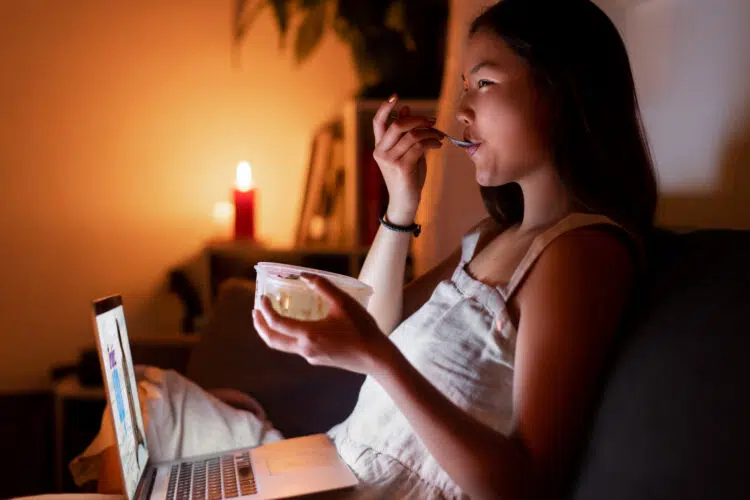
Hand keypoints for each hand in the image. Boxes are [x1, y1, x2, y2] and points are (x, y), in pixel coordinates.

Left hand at [252, 273, 397, 374]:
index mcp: (308, 334)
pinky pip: (297, 347)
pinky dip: (289, 335)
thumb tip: (305, 277)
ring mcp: (311, 356)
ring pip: (283, 345)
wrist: (376, 357)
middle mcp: (305, 348)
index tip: (262, 298)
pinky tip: (297, 325)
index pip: (276, 323)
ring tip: (271, 317)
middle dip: (260, 326)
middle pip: (272, 340)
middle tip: (256, 311)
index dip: (266, 310)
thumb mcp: (344, 302)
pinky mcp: (318, 359)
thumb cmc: (362, 329)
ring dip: (273, 331)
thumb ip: (323, 287)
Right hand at [372, 95, 443, 224]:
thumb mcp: (406, 152)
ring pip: (412, 135)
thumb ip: (405, 133)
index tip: (396, 96)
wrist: (405, 203)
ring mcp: (390, 160)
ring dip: (430, 132)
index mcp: (379, 147)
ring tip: (439, 136)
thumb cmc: (407, 178)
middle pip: (397, 125)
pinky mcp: (402, 167)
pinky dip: (432, 142)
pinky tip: (438, 144)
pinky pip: (419, 146)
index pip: (378, 122)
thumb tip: (406, 109)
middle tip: (432, 121)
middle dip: (417, 119)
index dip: (385, 107)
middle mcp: (381, 152)